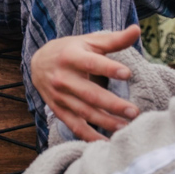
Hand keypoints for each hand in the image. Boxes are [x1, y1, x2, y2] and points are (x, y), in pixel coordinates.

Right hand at [30, 24, 142, 141]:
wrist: (38, 63)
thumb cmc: (70, 50)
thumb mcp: (88, 42)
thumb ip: (114, 39)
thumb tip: (137, 30)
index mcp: (70, 56)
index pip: (91, 63)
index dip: (108, 68)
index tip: (127, 74)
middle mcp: (63, 78)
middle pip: (89, 93)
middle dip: (112, 104)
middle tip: (134, 112)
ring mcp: (59, 96)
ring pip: (84, 112)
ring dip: (105, 122)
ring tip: (126, 128)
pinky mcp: (59, 110)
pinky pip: (75, 126)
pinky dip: (90, 137)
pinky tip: (107, 143)